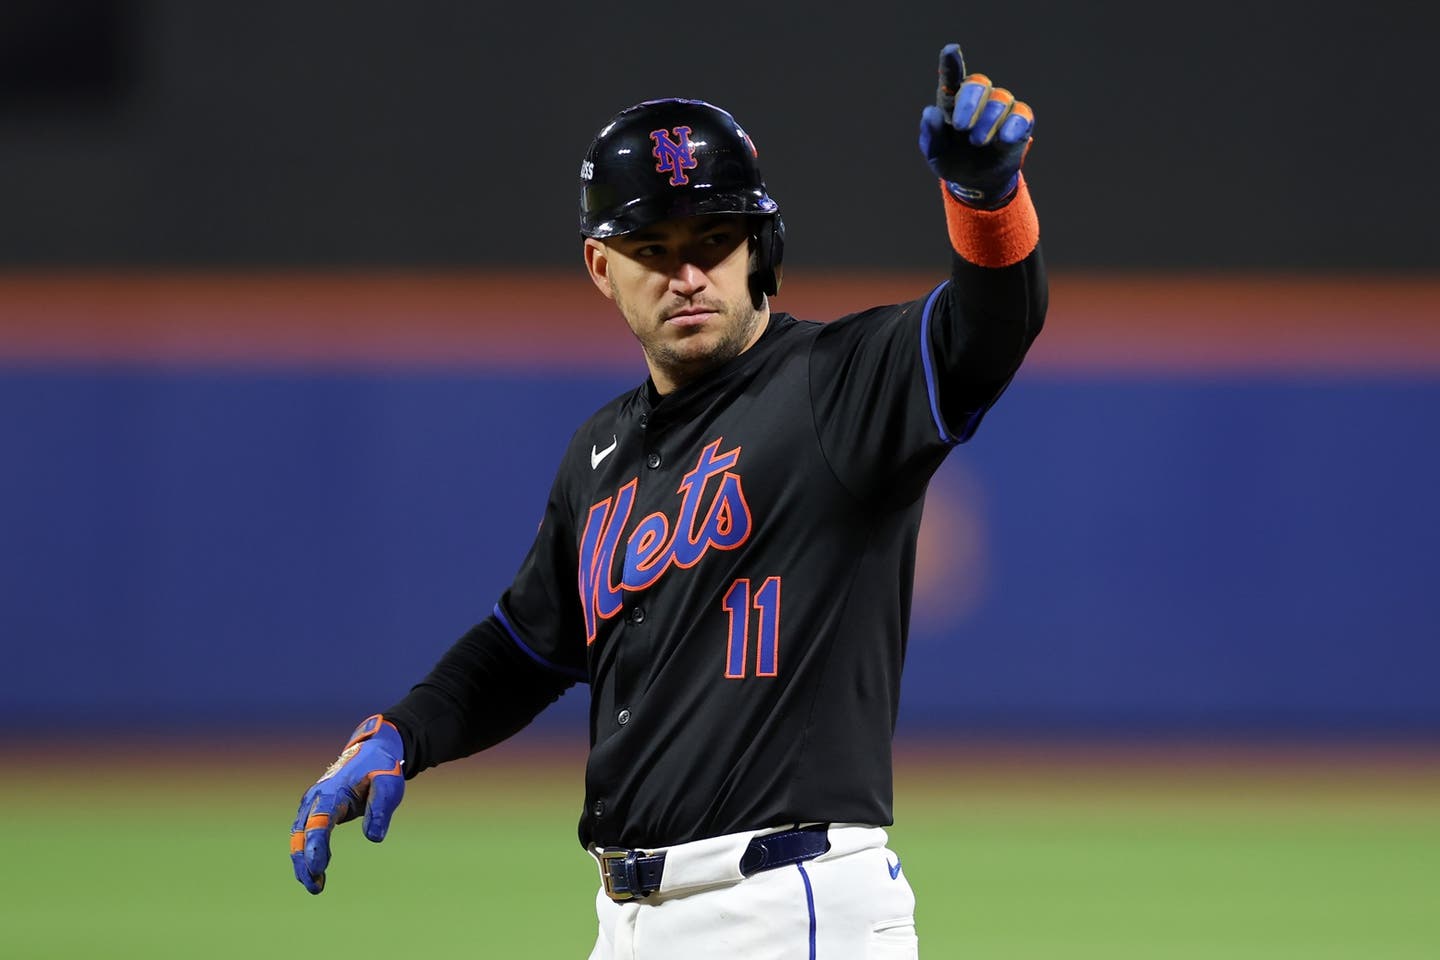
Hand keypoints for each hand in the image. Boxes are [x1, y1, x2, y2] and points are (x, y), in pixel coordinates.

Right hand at [289, 714, 404, 893]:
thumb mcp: (389, 785)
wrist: (372, 753)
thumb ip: (381, 809)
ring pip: (299, 836)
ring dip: (303, 862)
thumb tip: (374, 838)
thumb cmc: (381, 769)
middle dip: (304, 860)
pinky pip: (305, 835)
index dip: (316, 846)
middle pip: (302, 833)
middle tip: (315, 886)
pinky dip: (306, 854)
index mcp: (332, 791)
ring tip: (315, 886)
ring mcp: (312, 805)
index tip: (318, 868)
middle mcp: (316, 798)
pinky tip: (315, 873)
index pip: (319, 821)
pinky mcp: (315, 811)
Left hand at [918, 43, 1033, 208]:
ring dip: (988, 121)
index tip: (951, 50)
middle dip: (969, 102)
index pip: (952, 75)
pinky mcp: (1020, 121)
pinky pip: (1021, 114)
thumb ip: (931, 134)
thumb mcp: (936, 153)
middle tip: (961, 126)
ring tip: (978, 142)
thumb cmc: (952, 160)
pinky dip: (1012, 125)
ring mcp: (1000, 107)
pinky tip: (1004, 139)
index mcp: (952, 100)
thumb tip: (930, 113)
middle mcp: (978, 98)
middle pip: (978, 83)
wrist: (976, 182)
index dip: (952, 62)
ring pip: (999, 100)